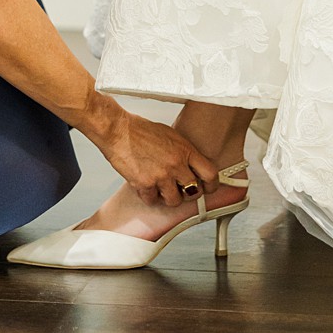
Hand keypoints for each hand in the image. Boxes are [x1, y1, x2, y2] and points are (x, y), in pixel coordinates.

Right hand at [97, 110, 221, 208]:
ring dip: (169, 198)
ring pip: (174, 201)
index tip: (209, 187)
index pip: (210, 173)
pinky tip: (148, 188)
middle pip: (194, 191)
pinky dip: (150, 197)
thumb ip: (183, 152)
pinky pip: (152, 201)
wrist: (119, 131)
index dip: (212, 184)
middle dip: (189, 193)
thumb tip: (191, 166)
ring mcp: (160, 176)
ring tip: (164, 190)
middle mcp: (176, 164)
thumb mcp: (172, 136)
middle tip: (183, 191)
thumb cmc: (142, 130)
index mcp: (186, 150)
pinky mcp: (144, 184)